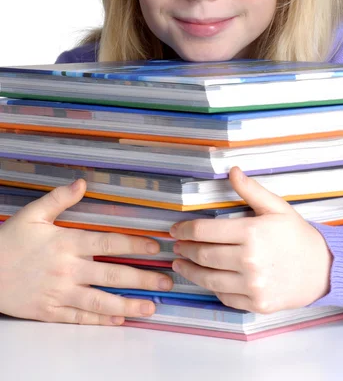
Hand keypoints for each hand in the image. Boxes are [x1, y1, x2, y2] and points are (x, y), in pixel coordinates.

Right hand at [0, 179, 172, 324]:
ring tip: (152, 307)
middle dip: (143, 278)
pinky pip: (81, 318)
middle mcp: (67, 270)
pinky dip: (102, 320)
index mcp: (66, 243)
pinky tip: (120, 320)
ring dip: (129, 304)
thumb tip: (82, 182)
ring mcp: (60, 294)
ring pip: (101, 301)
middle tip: (166, 281)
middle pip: (112, 274)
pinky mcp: (50, 312)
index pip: (109, 243)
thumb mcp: (32, 214)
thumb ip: (59, 199)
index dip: (135, 244)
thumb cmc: (8, 242)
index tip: (156, 247)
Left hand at [169, 167, 331, 313]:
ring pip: (209, 279)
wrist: (323, 268)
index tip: (176, 230)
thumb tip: (232, 170)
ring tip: (181, 265)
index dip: (186, 229)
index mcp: (251, 233)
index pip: (205, 231)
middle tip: (176, 247)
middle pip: (203, 255)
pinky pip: (224, 296)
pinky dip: (211, 287)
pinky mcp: (256, 304)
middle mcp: (249, 261)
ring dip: (190, 271)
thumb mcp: (276, 207)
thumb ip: (250, 190)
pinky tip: (206, 279)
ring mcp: (252, 286)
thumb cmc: (297, 235)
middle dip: (185, 250)